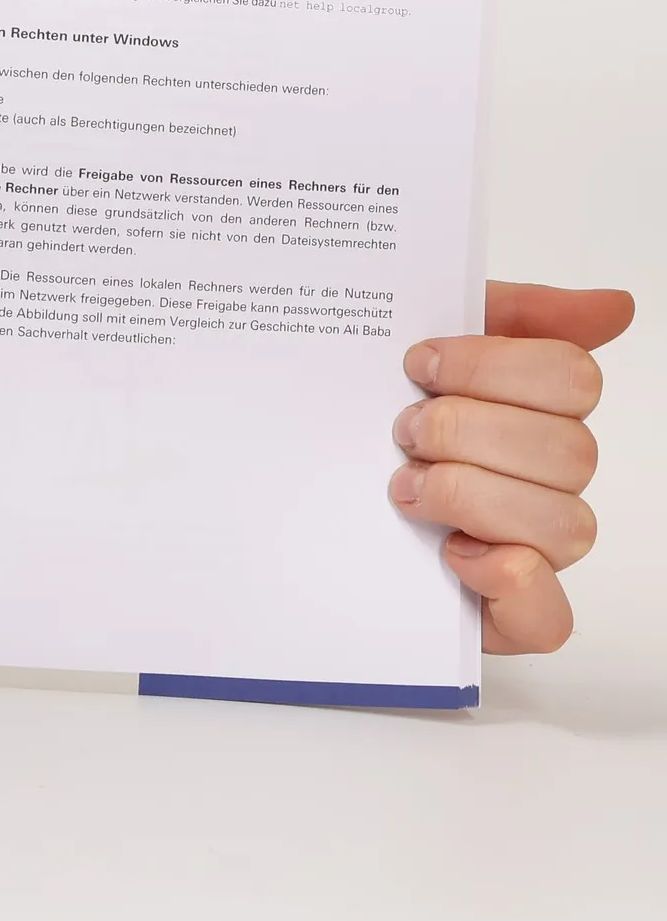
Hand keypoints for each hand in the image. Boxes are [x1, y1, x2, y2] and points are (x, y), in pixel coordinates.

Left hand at [391, 280, 632, 653]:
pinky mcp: (511, 613)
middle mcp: (552, 479)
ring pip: (562, 521)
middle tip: (402, 431)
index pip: (571, 377)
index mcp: (538, 410)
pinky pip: (550, 615)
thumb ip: (514, 311)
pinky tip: (454, 553)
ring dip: (469, 495)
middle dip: (466, 430)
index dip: (491, 366)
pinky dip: (506, 582)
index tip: (417, 364)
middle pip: (567, 448)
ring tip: (405, 487)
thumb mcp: (425, 341)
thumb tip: (615, 305)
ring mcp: (540, 547)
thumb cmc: (376, 415)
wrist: (307, 497)